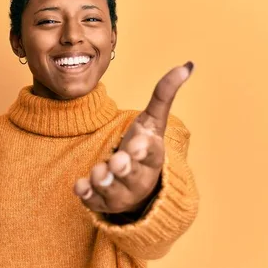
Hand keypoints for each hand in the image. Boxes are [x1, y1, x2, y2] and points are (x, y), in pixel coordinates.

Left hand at [74, 61, 193, 214]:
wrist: (136, 188)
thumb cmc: (143, 148)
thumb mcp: (153, 122)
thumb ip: (164, 95)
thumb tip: (187, 65)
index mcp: (152, 157)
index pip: (151, 153)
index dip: (144, 149)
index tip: (137, 145)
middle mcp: (137, 178)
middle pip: (132, 174)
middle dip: (124, 168)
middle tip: (118, 161)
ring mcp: (119, 192)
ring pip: (111, 188)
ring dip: (103, 179)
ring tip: (99, 172)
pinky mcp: (101, 201)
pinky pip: (92, 200)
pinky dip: (86, 194)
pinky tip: (80, 186)